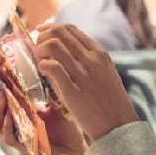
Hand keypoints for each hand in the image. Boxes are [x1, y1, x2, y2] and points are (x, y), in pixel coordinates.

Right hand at [0, 78, 97, 154]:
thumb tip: (42, 69)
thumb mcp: (56, 105)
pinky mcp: (25, 148)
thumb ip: (46, 92)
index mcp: (19, 113)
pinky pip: (9, 138)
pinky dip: (7, 127)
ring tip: (1, 96)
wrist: (79, 154)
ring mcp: (19, 136)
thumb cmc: (68, 130)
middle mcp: (15, 124)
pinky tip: (9, 116)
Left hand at [34, 23, 138, 141]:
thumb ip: (91, 61)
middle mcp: (92, 60)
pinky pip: (52, 67)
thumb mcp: (106, 74)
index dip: (51, 28)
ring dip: (40, 50)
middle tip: (37, 49)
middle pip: (59, 33)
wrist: (118, 127)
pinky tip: (43, 72)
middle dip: (42, 37)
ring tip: (38, 61)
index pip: (71, 29)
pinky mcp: (73, 91)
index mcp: (100, 54)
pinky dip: (42, 65)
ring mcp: (83, 74)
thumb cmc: (111, 103)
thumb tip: (69, 52)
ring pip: (53, 45)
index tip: (41, 34)